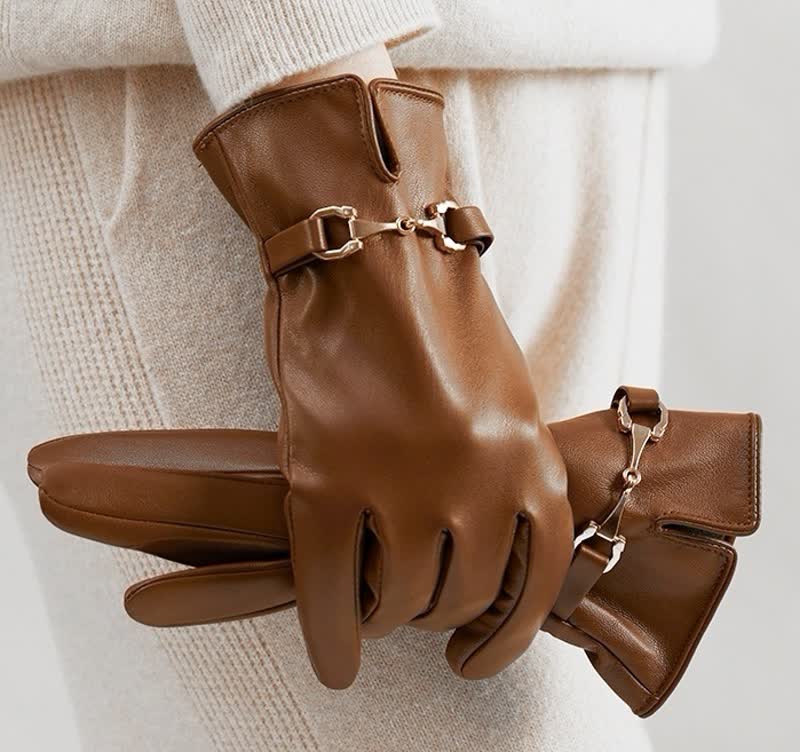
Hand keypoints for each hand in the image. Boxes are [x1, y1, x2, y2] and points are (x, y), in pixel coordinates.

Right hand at [194, 73, 572, 687]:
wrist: (370, 247)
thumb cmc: (436, 317)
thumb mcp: (504, 394)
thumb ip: (505, 472)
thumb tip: (485, 549)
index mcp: (525, 456)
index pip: (536, 584)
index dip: (508, 637)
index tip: (478, 656)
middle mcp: (474, 479)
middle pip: (462, 598)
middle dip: (435, 614)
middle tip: (410, 603)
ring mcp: (398, 482)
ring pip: (400, 602)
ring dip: (386, 614)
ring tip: (371, 598)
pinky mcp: (325, 476)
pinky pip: (327, 591)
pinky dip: (330, 635)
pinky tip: (333, 656)